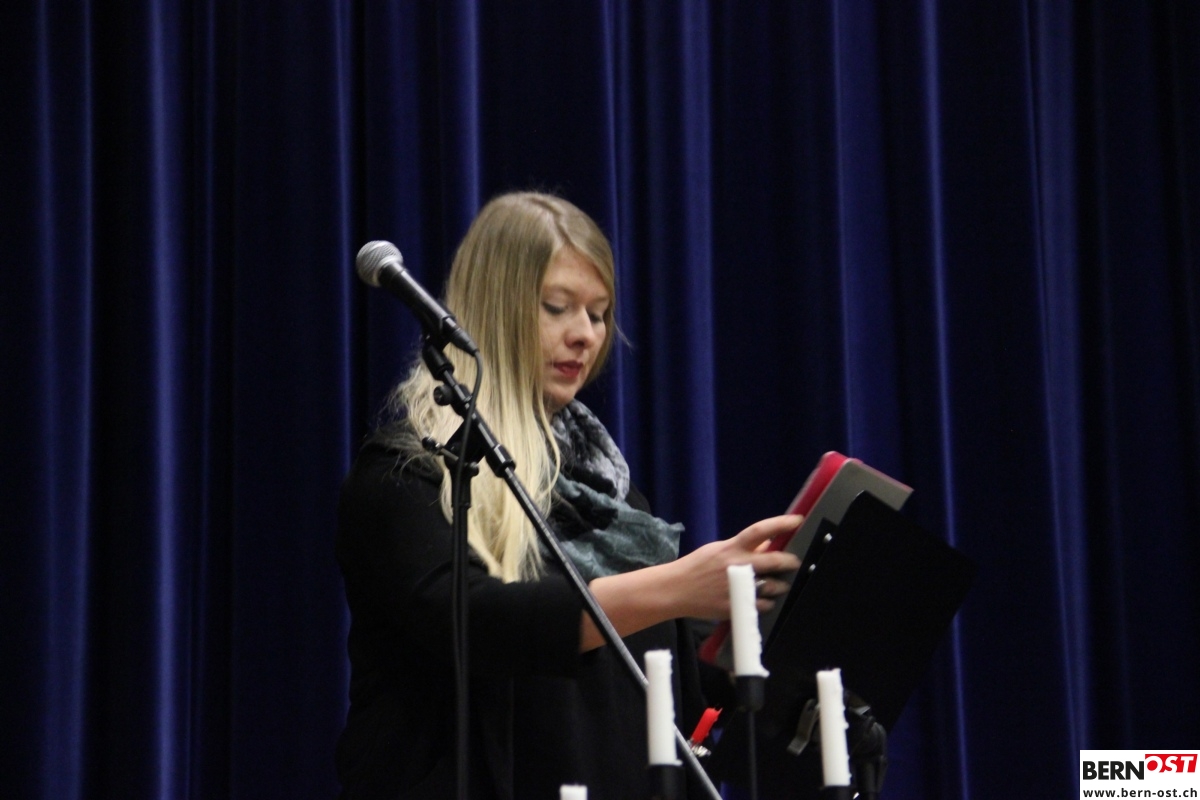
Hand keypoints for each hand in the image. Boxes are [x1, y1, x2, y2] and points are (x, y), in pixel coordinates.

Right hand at [667, 514, 802, 619]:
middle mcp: (738, 565)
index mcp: (732, 547)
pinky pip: (763, 605)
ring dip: (781, 585)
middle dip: (790, 561)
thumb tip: (767, 544)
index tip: (797, 520)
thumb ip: (743, 547)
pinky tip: (763, 600)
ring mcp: (738, 587)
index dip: (781, 523)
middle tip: (794, 562)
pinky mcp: (736, 606)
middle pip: (774, 561)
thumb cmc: (697, 566)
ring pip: (773, 586)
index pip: (760, 530)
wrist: (675, 589)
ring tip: (780, 585)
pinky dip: (767, 602)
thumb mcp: (718, 549)